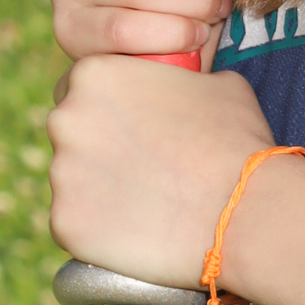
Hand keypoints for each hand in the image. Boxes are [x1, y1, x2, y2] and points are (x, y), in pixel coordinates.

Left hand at [48, 57, 275, 288]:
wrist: (243, 210)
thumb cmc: (235, 140)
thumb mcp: (216, 84)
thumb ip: (177, 80)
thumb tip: (179, 88)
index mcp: (93, 74)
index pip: (78, 86)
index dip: (106, 106)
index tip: (129, 127)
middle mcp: (65, 119)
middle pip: (69, 132)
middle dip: (97, 145)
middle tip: (139, 166)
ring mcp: (61, 174)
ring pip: (71, 180)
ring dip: (98, 188)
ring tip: (145, 202)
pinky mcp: (64, 223)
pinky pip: (74, 224)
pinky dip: (98, 229)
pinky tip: (135, 230)